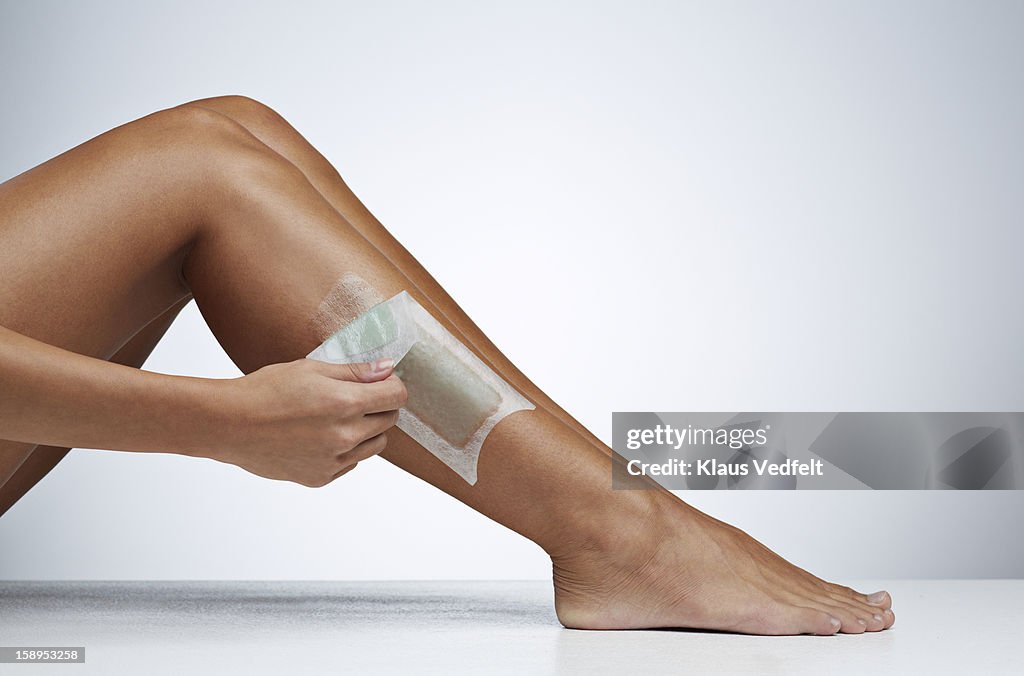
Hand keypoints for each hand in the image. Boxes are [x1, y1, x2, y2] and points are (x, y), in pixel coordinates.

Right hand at [211, 358, 406, 486]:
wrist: (229, 424)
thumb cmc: (266, 390)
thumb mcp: (311, 368)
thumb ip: (355, 371)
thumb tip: (387, 370)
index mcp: (345, 404)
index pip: (396, 397)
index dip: (391, 385)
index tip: (380, 381)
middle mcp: (345, 436)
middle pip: (388, 421)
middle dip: (379, 405)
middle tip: (354, 395)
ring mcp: (333, 461)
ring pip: (374, 446)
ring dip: (366, 429)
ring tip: (336, 417)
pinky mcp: (320, 478)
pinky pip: (350, 464)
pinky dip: (345, 450)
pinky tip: (320, 436)